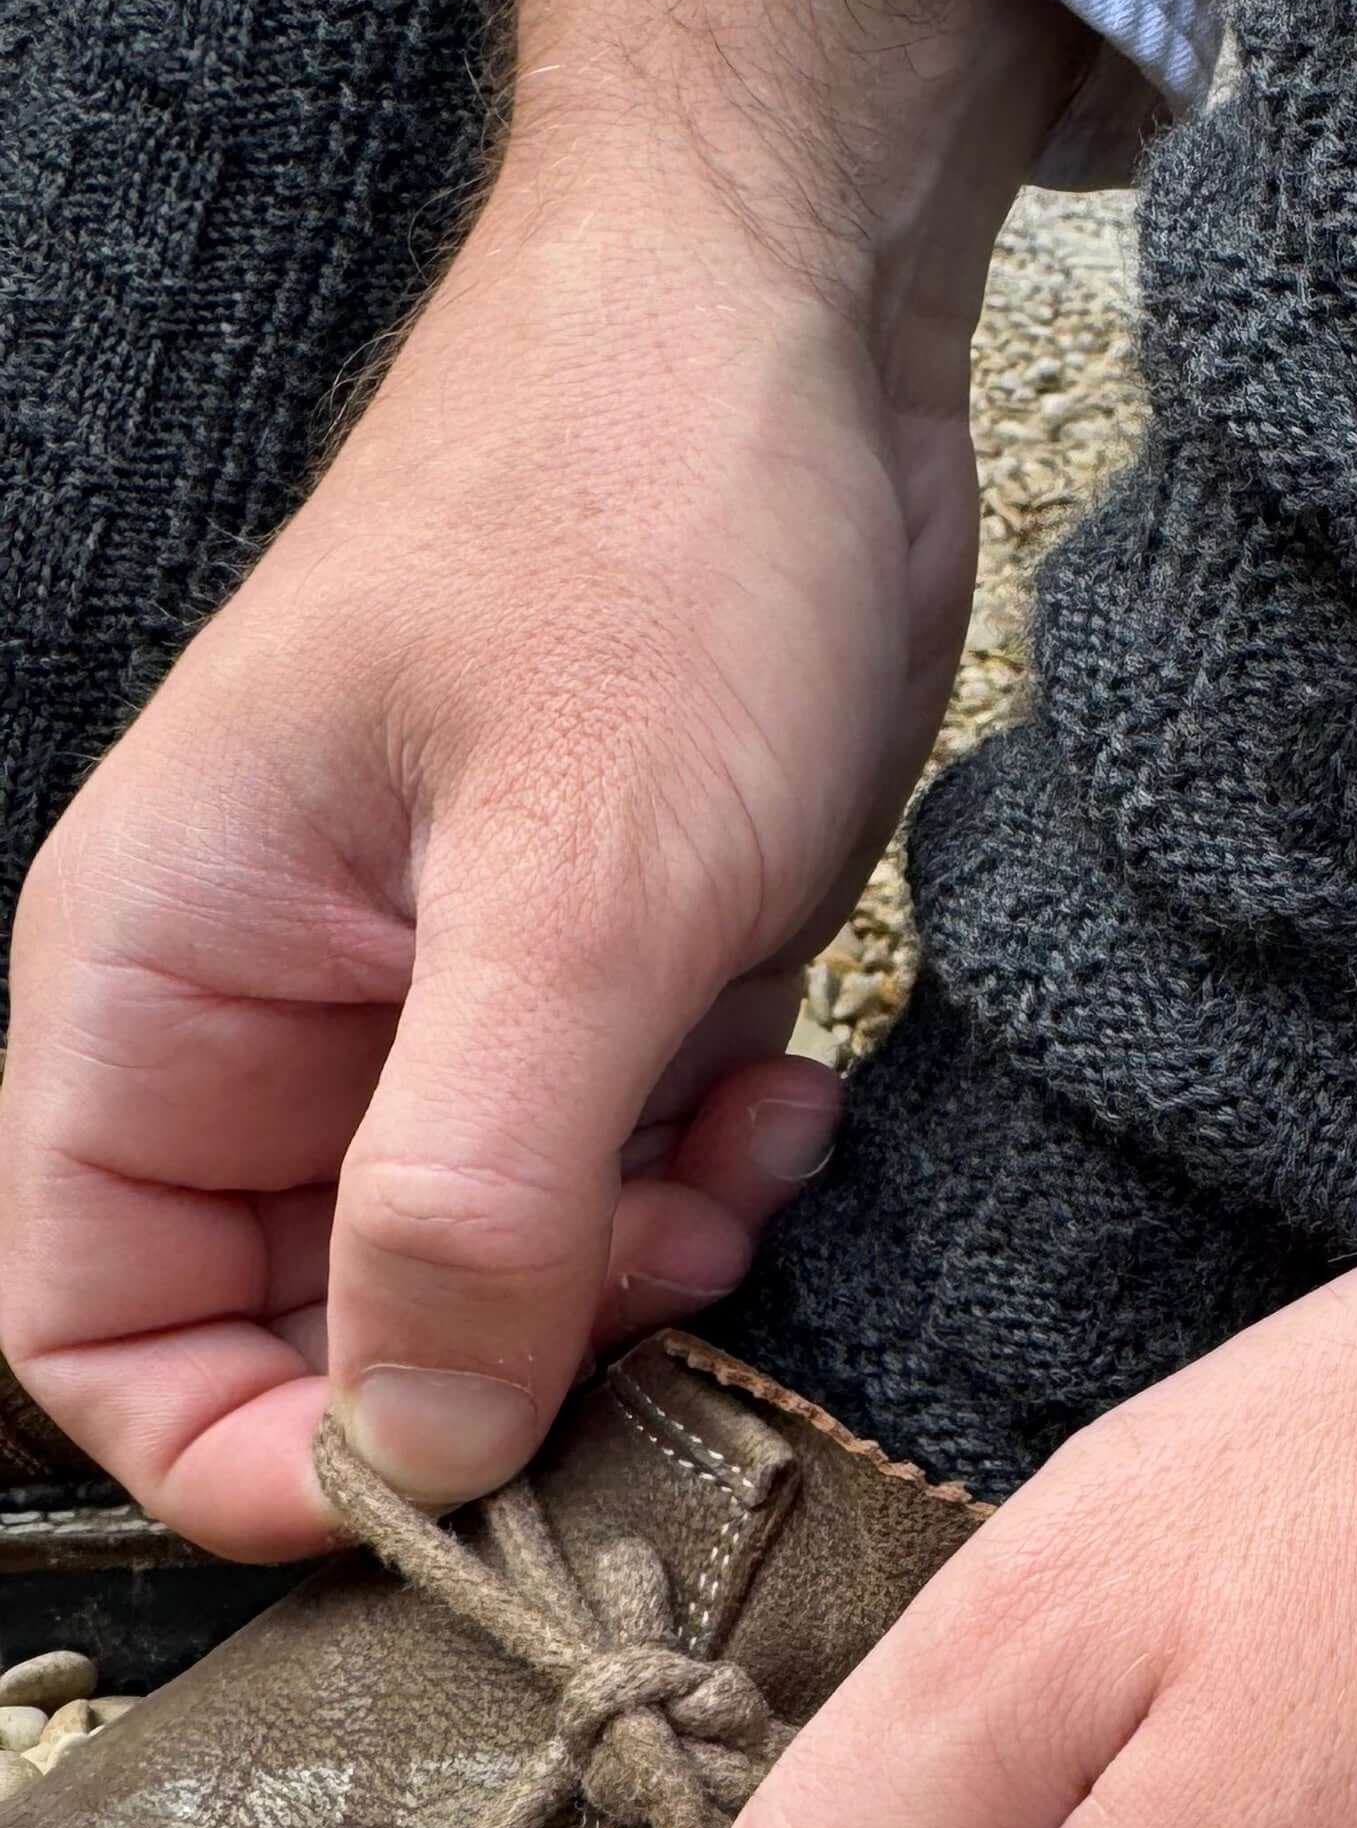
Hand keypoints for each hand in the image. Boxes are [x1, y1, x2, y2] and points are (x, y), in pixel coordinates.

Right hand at [0, 0, 1087, 1559]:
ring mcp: (429, 1015)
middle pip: (316, 1332)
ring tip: (740, 1154)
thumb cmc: (645, 542)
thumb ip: (473, 1191)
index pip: (95, 1333)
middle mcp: (269, 1025)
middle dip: (501, 1356)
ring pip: (489, 1277)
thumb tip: (418, 1442)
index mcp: (159, 988)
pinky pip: (612, 1187)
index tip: (456, 1473)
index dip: (250, 1453)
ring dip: (631, 1273)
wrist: (789, 354)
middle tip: (660, 1269)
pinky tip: (787, 1093)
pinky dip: (702, 1187)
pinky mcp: (578, 1000)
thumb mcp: (571, 896)